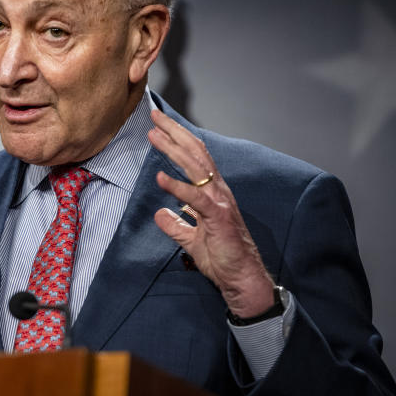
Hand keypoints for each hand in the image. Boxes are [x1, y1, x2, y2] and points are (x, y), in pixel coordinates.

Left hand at [148, 109, 274, 317]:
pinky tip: (160, 177)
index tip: (158, 126)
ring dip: (173, 150)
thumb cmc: (222, 259)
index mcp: (213, 193)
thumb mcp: (190, 240)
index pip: (195, 158)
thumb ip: (176, 225)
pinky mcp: (219, 217)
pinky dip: (177, 186)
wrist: (241, 280)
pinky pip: (196, 198)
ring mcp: (220, 202)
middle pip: (195, 153)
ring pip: (195, 168)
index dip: (177, 139)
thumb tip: (159, 214)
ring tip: (153, 135)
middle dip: (174, 132)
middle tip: (154, 115)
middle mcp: (218, 191)